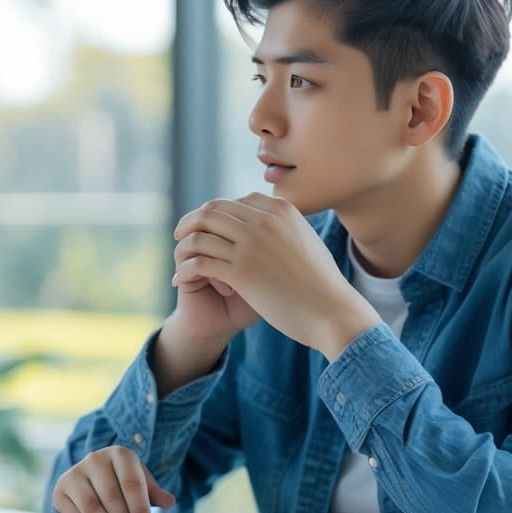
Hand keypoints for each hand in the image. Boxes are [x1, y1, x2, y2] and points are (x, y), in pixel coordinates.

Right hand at [51, 446, 175, 512]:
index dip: (139, 509)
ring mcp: (75, 472)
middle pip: (112, 497)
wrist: (91, 479)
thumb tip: (168, 502)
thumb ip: (155, 493)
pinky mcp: (60, 489)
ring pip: (93, 508)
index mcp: (120, 454)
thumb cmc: (122, 482)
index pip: (132, 483)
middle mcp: (95, 458)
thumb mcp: (141, 483)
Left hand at [172, 194, 379, 358]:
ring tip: (179, 258)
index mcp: (280, 210)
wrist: (333, 311)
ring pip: (199, 234)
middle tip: (181, 237)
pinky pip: (199, 262)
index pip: (233, 201)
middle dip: (190, 222)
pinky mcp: (241, 271)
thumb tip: (272, 223)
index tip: (207, 228)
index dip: (215, 214)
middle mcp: (263, 220)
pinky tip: (180, 280)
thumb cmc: (323, 284)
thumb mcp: (307, 241)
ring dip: (183, 245)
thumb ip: (286, 228)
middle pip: (211, 211)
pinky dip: (184, 270)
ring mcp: (251, 244)